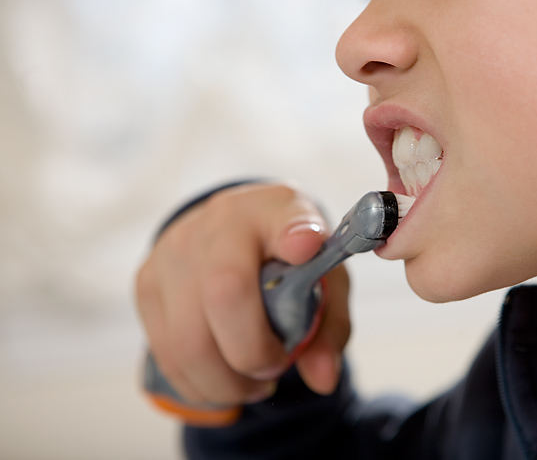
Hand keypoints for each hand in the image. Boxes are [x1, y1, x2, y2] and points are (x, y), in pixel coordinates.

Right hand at [135, 183, 350, 404]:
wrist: (233, 231)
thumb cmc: (288, 261)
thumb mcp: (326, 282)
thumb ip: (331, 326)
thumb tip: (323, 379)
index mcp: (277, 211)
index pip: (287, 217)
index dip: (295, 232)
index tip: (307, 246)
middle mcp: (220, 222)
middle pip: (225, 292)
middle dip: (254, 353)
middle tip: (274, 367)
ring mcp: (174, 251)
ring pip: (188, 341)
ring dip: (226, 383)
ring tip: (252, 384)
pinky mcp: (146, 282)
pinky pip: (167, 355)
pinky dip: (200, 385)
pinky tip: (224, 382)